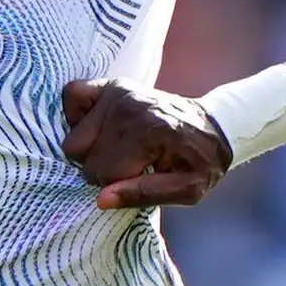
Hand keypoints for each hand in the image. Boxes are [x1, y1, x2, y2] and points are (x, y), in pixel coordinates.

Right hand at [64, 78, 234, 208]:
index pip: (103, 174)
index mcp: (149, 133)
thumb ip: (144, 195)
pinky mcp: (111, 85)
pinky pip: (71, 95)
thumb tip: (101, 199)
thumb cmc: (200, 162)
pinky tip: (97, 128)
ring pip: (74, 139)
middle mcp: (128, 109)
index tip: (139, 178)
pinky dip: (77, 116)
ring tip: (117, 149)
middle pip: (83, 157)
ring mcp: (117, 93)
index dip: (116, 186)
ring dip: (90, 149)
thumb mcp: (186, 190)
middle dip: (102, 169)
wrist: (214, 127)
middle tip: (129, 165)